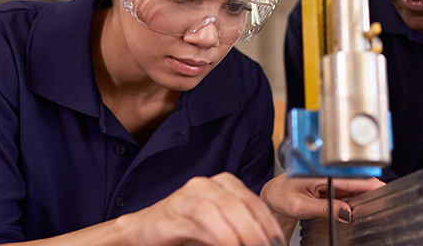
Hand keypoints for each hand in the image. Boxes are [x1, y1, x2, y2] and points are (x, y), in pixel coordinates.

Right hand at [124, 172, 285, 245]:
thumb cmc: (186, 227)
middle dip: (257, 232)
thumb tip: (268, 241)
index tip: (279, 243)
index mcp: (223, 183)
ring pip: (221, 210)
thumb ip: (242, 227)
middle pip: (240, 205)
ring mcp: (186, 197)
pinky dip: (219, 239)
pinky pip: (200, 224)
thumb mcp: (222, 224)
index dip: (269, 224)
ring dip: (240, 236)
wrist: (144, 230)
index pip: (254, 201)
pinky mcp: (171, 215)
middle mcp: (205, 185)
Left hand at [260, 174, 384, 238]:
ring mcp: (330, 179)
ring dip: (362, 197)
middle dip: (368, 192)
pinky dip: (354, 200)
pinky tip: (356, 208)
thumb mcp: (300, 206)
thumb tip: (346, 213)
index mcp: (320, 171)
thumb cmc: (280, 196)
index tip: (381, 190)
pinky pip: (348, 192)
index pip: (349, 178)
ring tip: (367, 208)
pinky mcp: (331, 185)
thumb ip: (324, 209)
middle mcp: (327, 172)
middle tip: (379, 204)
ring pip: (354, 187)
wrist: (273, 196)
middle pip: (355, 181)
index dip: (368, 184)